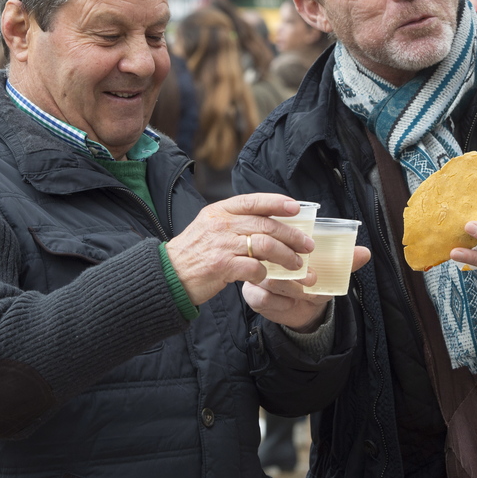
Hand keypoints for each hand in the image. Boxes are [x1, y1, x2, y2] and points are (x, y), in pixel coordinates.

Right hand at [165, 194, 313, 305]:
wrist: (169, 275)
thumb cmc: (194, 252)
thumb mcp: (210, 226)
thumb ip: (235, 221)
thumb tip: (267, 221)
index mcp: (220, 211)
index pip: (253, 201)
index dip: (277, 202)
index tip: (296, 208)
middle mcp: (222, 224)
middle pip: (266, 225)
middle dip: (292, 235)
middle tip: (307, 244)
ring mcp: (222, 245)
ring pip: (265, 246)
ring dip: (286, 256)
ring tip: (296, 264)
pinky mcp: (222, 266)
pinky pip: (253, 268)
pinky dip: (265, 274)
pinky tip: (267, 277)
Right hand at [242, 245, 370, 331]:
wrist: (305, 309)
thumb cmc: (314, 280)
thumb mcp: (330, 269)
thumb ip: (345, 261)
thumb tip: (365, 252)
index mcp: (281, 241)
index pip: (278, 231)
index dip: (292, 236)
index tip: (311, 248)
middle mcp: (265, 255)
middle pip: (272, 256)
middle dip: (296, 269)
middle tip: (314, 278)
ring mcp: (256, 275)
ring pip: (269, 278)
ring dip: (292, 287)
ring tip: (309, 291)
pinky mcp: (253, 295)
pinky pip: (263, 297)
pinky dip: (280, 302)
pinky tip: (291, 304)